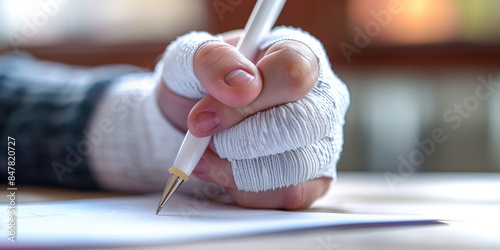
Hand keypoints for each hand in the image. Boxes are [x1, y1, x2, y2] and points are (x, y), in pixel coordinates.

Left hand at [156, 28, 347, 208]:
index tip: (205, 116)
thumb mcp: (192, 58)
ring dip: (237, 168)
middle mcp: (323, 97)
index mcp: (299, 54)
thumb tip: (241, 86)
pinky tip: (224, 172)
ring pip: (294, 166)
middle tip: (203, 135)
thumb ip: (212, 60)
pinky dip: (246, 190)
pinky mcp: (316, 177)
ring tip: (209, 154)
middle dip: (237, 139)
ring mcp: (325, 139)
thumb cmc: (205, 83)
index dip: (249, 99)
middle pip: (298, 125)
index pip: (292, 74)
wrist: (202, 119)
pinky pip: (289, 194)